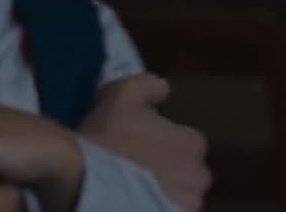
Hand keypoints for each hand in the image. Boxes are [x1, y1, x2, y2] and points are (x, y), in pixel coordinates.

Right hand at [79, 74, 210, 211]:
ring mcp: (188, 205)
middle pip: (187, 171)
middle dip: (168, 169)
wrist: (85, 181)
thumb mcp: (122, 93)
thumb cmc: (108, 136)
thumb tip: (164, 89)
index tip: (139, 143)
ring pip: (179, 196)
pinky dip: (155, 207)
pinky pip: (167, 210)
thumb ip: (149, 85)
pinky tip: (132, 202)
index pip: (187, 141)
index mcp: (193, 143)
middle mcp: (199, 177)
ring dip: (163, 192)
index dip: (163, 141)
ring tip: (132, 188)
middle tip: (136, 167)